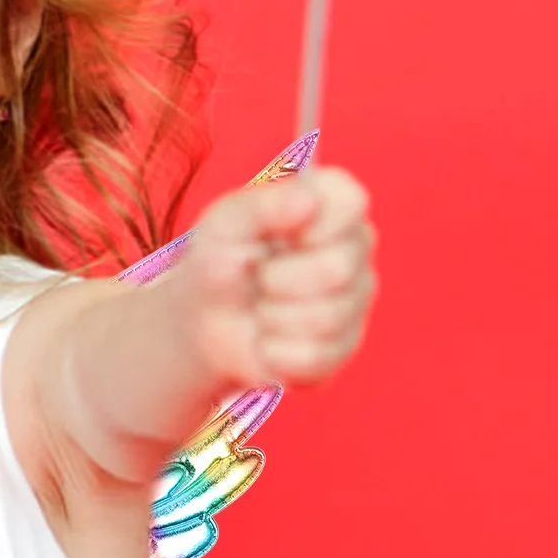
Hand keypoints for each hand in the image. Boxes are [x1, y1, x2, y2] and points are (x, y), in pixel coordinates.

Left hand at [181, 166, 375, 389]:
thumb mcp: (226, 223)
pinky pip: (314, 357)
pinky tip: (266, 339)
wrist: (203, 319)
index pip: (352, 203)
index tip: (280, 235)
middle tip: (258, 277)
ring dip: (271, 316)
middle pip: (337, 270)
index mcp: (333, 206)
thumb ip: (262, 204)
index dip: (311, 225)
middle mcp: (354, 251)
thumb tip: (309, 200)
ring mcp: (355, 302)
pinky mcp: (342, 349)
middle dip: (277, 279)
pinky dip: (273, 351)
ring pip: (326, 319)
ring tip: (260, 307)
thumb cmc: (221, 259)